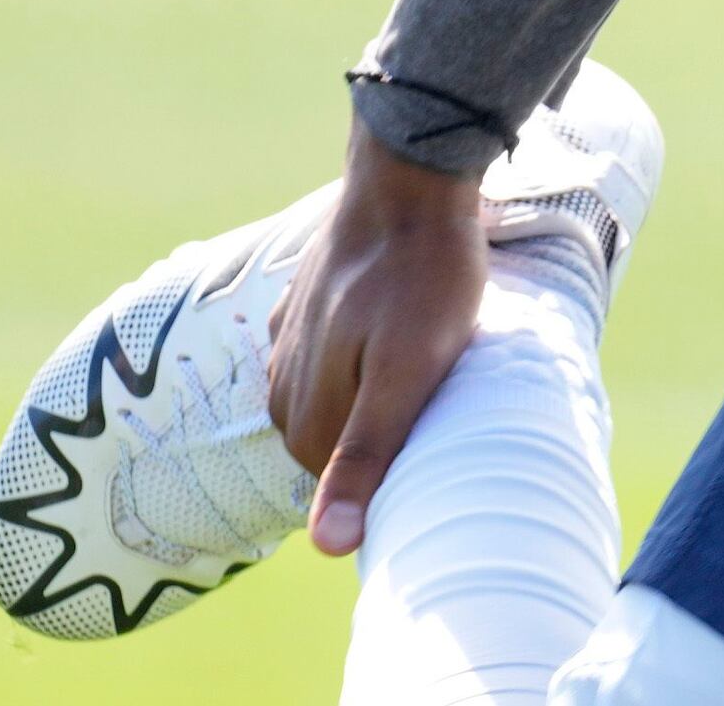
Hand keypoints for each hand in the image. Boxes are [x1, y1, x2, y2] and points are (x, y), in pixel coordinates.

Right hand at [267, 127, 488, 558]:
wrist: (411, 177)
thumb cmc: (423, 275)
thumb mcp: (409, 372)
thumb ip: (367, 454)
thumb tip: (327, 546)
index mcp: (303, 407)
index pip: (336, 481)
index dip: (389, 473)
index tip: (437, 447)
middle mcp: (281, 375)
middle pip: (332, 437)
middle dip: (380, 431)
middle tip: (442, 401)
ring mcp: (288, 332)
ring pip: (329, 392)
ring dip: (370, 390)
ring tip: (427, 366)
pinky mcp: (308, 298)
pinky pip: (329, 348)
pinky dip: (362, 352)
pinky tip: (396, 333)